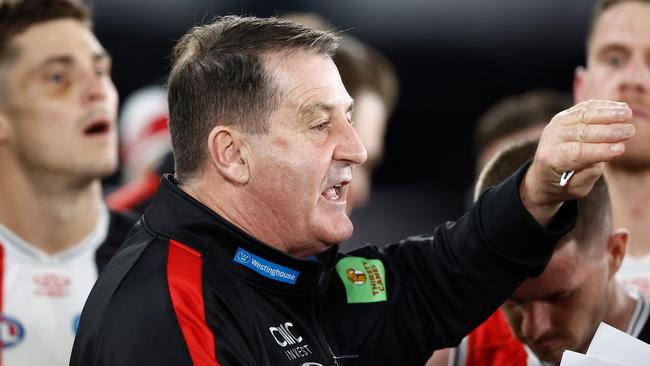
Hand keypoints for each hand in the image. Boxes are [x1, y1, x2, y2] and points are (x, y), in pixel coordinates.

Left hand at [521, 100, 633, 225]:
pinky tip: (618, 107)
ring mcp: (555, 126)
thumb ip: (588, 174)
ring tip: (628, 114)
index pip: (577, 153)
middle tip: (630, 131)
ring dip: (607, 114)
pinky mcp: (562, 117)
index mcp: (551, 160)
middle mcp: (550, 139)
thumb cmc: (562, 184)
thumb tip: (604, 155)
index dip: (600, 150)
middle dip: (608, 132)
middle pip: (582, 132)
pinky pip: (583, 108)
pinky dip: (601, 106)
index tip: (621, 149)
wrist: (542, 175)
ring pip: (583, 116)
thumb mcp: (575, 188)